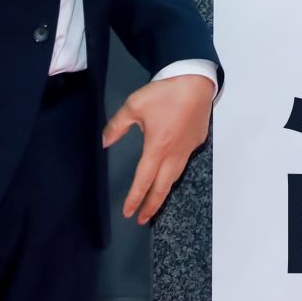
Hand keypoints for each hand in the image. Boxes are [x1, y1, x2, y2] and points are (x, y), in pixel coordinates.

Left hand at [103, 72, 214, 223]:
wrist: (196, 82)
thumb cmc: (164, 94)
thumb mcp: (133, 106)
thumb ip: (117, 126)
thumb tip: (104, 142)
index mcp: (156, 149)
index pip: (143, 181)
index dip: (134, 199)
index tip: (128, 213)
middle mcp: (173, 155)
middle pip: (162, 188)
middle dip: (151, 206)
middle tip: (142, 219)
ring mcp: (187, 149)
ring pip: (174, 178)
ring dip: (163, 192)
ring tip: (155, 202)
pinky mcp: (196, 142)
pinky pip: (184, 163)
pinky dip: (174, 174)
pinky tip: (170, 172)